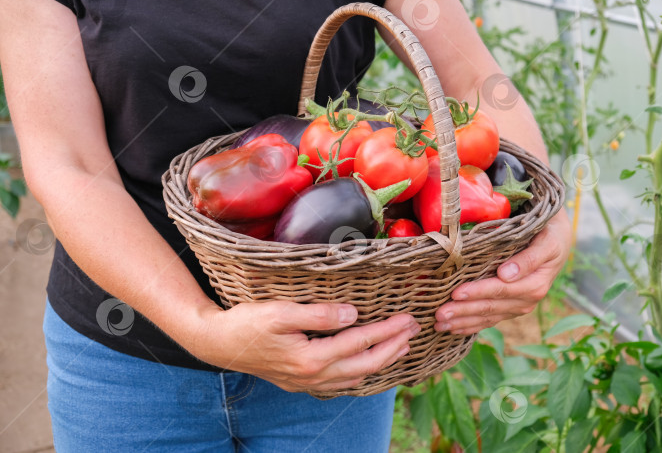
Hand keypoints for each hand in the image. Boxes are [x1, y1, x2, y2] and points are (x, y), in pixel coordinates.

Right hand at [189, 301, 419, 391]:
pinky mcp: (301, 381)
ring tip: (401, 345)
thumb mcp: (280, 311)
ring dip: (381, 361)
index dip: (387, 330)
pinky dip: (361, 370)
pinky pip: (341, 380)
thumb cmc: (246, 322)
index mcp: (310, 358)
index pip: (359, 342)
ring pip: (355, 376)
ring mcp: (307, 382)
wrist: (217, 343)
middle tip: (413, 330)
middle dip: (393, 347)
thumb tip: (353, 314)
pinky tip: (367, 360)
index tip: (408, 319)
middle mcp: (312, 376)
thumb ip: (318, 314)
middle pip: (365, 364)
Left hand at [434, 212, 571, 334]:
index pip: (500, 289)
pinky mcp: (511, 308)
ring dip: (463, 322)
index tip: (456, 294)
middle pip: (491, 307)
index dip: (477, 292)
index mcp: (534, 284)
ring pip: (487, 317)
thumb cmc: (549, 235)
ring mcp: (518, 306)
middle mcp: (527, 300)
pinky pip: (490, 319)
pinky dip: (471, 325)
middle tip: (439, 315)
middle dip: (463, 312)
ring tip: (439, 325)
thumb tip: (506, 274)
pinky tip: (454, 329)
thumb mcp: (546, 241)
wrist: (557, 241)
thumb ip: (528, 258)